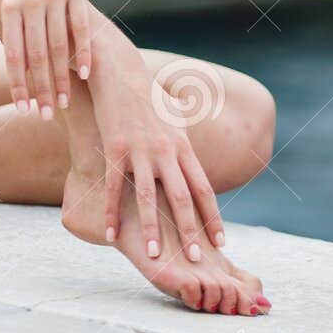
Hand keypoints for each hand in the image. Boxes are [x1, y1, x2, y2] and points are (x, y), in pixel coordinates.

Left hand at [1, 0, 91, 116]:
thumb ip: (15, 30)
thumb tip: (16, 73)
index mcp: (9, 5)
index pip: (13, 54)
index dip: (18, 84)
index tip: (23, 109)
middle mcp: (30, 0)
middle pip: (36, 55)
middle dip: (41, 89)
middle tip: (46, 115)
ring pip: (59, 46)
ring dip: (62, 78)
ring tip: (63, 102)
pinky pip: (81, 27)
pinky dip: (83, 53)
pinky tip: (85, 74)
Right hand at [85, 20, 224, 261]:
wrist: (120, 73)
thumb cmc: (148, 99)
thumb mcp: (174, 122)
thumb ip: (184, 148)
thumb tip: (194, 171)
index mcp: (182, 146)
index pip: (203, 189)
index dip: (213, 217)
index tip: (221, 243)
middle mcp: (165, 150)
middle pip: (181, 197)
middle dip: (189, 231)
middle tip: (195, 260)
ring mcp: (139, 150)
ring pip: (147, 197)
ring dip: (152, 229)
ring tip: (154, 257)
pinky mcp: (114, 148)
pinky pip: (114, 186)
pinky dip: (112, 213)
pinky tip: (112, 235)